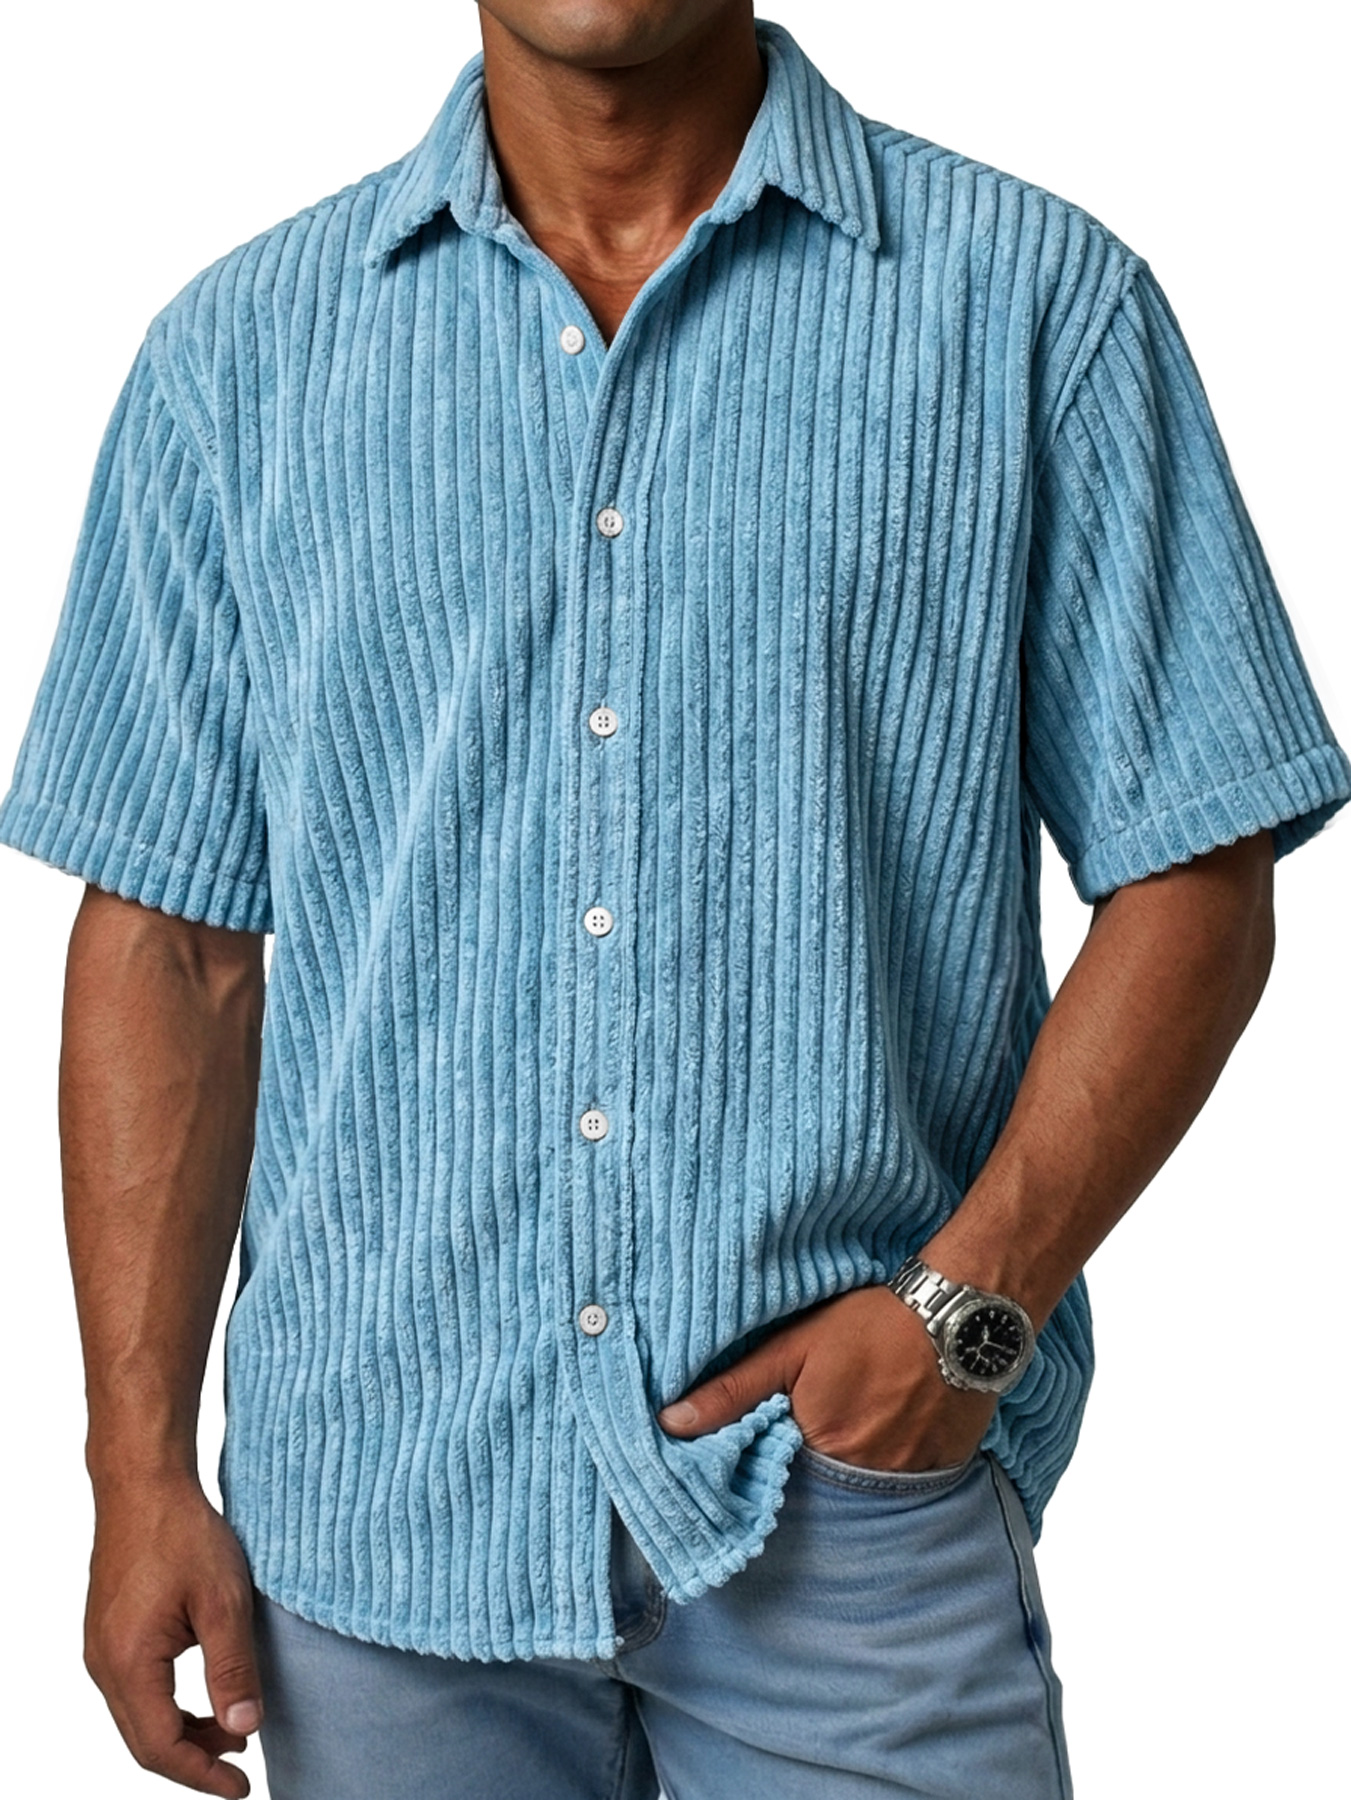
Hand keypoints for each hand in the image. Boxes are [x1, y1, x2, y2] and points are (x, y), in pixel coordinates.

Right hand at [83, 1472, 262, 1796]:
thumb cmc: (182, 1533)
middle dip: (193, 1759)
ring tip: (232, 1728)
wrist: (143, 1484)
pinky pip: (134, 1690)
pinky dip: (167, 1706)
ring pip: (138, 1717)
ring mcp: (102, 1649)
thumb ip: (232, 1668)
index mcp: (129, 1663)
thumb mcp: (222, 1601)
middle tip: (241, 1764)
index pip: (161, 1748)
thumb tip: (244, 1728)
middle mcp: (104, 1664)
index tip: (241, 1788)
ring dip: (182, 1732)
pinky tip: (202, 1695)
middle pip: (144, 1741)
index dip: (202, 1774)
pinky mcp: (109, 1633)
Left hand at [656, 1285, 996, 1470]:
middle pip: (820, 1491)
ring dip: (851, 1469)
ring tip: (853, 1427)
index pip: (774, 1484)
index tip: (756, 1454)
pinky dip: (892, 1465)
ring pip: (863, 1490)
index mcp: (818, 1449)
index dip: (765, 1468)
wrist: (962, 1313)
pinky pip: (905, 1484)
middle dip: (807, 1472)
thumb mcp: (792, 1347)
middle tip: (811, 1432)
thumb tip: (669, 1422)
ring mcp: (906, 1479)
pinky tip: (890, 1431)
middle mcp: (862, 1478)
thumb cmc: (873, 1322)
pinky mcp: (942, 1471)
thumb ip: (732, 1391)